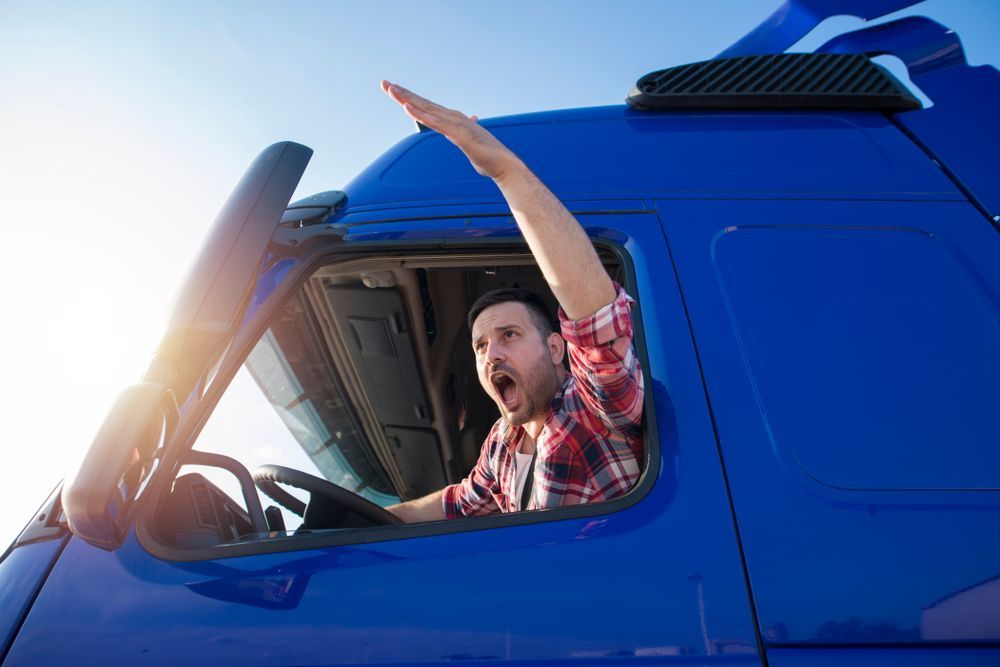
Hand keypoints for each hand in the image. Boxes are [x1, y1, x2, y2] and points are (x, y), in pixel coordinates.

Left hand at [380, 80, 521, 180]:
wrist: (504, 165)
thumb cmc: (489, 157)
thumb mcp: (471, 144)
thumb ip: (465, 135)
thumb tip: (467, 127)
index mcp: (454, 120)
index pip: (428, 107)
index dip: (411, 98)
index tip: (395, 91)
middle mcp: (453, 117)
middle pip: (423, 103)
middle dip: (403, 93)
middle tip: (385, 83)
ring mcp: (455, 124)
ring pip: (426, 109)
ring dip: (407, 99)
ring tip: (391, 90)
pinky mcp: (458, 134)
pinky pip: (435, 123)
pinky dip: (420, 114)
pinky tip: (407, 108)